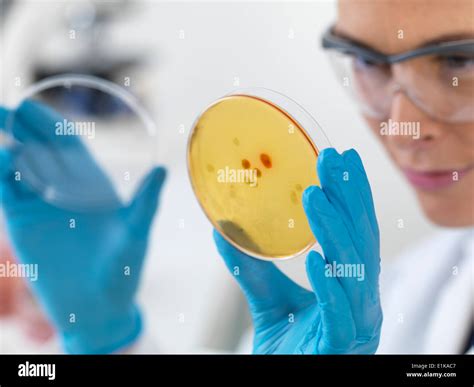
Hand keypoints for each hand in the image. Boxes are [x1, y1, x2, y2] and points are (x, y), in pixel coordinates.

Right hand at [0, 101, 165, 352]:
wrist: (98, 306)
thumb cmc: (124, 270)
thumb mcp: (136, 234)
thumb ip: (146, 203)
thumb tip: (163, 170)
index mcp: (92, 185)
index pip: (67, 146)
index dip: (50, 125)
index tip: (31, 108)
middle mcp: (64, 190)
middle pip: (39, 149)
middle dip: (21, 127)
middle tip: (5, 109)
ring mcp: (42, 206)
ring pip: (19, 168)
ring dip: (6, 148)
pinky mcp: (24, 225)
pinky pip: (8, 195)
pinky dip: (1, 177)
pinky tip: (0, 161)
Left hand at [214, 148, 381, 353]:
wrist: (283, 381)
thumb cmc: (288, 345)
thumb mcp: (267, 299)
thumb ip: (251, 267)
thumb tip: (221, 230)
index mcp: (352, 285)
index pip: (356, 232)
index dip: (353, 195)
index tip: (342, 160)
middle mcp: (363, 301)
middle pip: (360, 242)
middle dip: (348, 199)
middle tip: (331, 160)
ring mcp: (357, 325)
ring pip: (353, 271)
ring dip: (334, 231)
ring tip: (314, 196)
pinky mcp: (342, 347)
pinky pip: (340, 314)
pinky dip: (330, 285)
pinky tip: (316, 259)